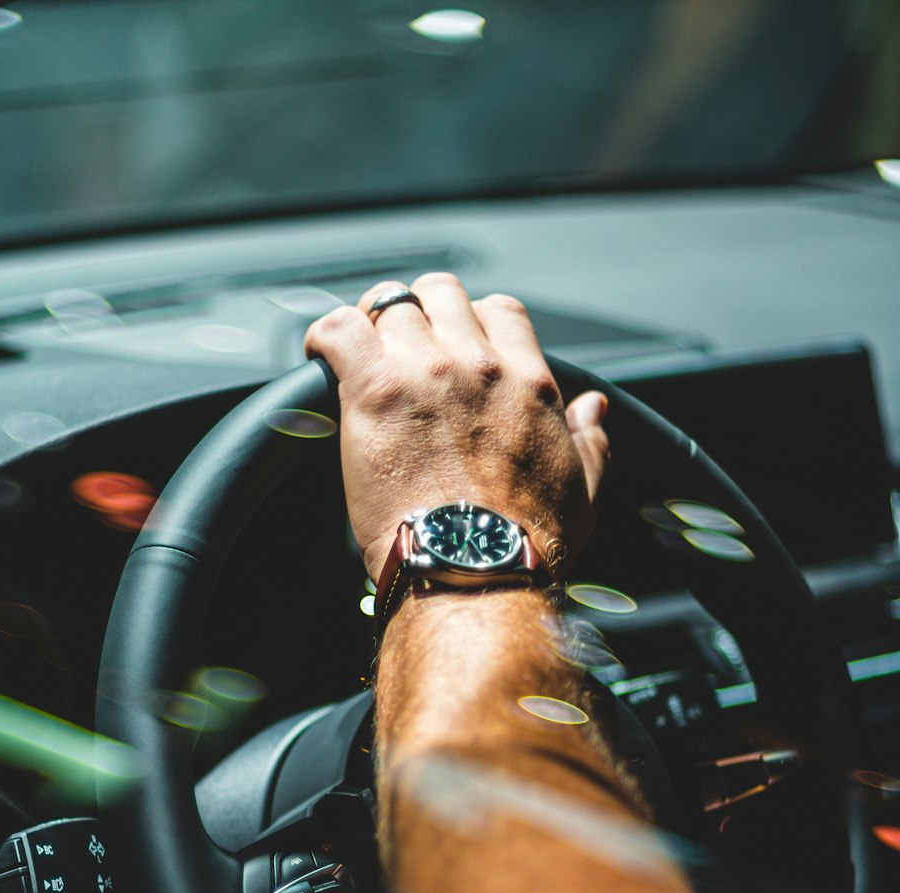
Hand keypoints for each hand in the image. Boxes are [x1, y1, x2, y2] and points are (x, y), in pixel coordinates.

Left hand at [303, 273, 608, 584]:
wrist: (476, 573)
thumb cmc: (525, 547)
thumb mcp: (583, 493)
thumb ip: (591, 442)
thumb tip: (593, 410)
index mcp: (528, 382)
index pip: (500, 310)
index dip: (472, 322)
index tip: (454, 348)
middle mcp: (478, 364)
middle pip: (440, 294)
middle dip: (419, 313)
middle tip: (401, 351)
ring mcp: (425, 371)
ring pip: (389, 305)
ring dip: (372, 327)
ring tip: (358, 359)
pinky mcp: (375, 389)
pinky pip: (340, 329)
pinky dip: (327, 335)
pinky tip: (323, 354)